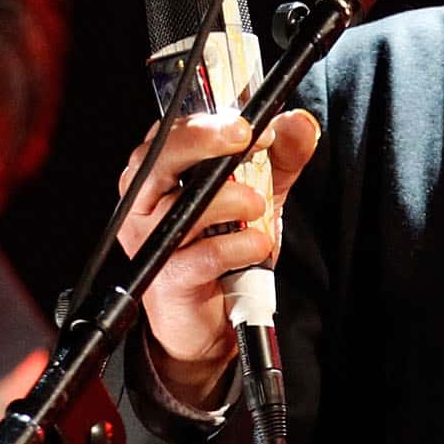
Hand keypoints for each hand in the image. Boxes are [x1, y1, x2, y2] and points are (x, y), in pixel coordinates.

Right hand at [115, 109, 321, 407]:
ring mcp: (151, 243)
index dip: (206, 121)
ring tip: (259, 207)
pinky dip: (238, 246)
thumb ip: (279, 158)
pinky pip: (201, 255)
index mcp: (159, 176)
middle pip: (156, 158)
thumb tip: (299, 123)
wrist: (209, 322)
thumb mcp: (258, 194)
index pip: (168, 133)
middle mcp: (144, 204)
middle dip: (202, 139)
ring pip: (181, 207)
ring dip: (231, 199)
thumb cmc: (220, 250)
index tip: (251, 123)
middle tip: (246, 137)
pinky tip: (257, 246)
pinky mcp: (167, 280)